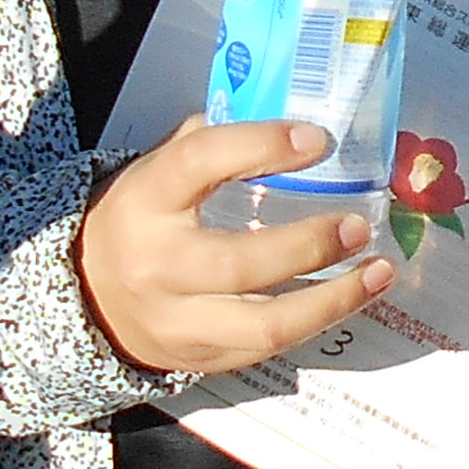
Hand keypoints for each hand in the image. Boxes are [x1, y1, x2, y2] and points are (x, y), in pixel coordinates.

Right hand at [75, 122, 397, 376]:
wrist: (91, 300)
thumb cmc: (140, 221)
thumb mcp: (156, 173)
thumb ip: (209, 143)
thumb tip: (282, 112)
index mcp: (145, 200)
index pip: (199, 163)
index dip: (258, 146)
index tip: (315, 140)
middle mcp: (158, 264)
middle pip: (237, 261)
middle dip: (308, 244)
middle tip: (360, 224)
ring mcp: (180, 320)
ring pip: (264, 323)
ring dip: (332, 299)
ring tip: (378, 271)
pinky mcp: (205, 356)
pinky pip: (270, 346)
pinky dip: (318, 320)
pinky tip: (353, 295)